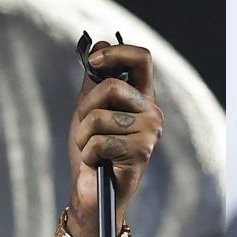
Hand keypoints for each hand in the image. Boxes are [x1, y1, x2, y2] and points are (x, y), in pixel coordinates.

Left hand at [69, 39, 162, 236]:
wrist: (92, 191)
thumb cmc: (92, 151)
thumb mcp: (88, 109)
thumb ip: (95, 79)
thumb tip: (98, 45)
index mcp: (142, 96)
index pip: (142, 58)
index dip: (116, 53)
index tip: (93, 62)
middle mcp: (152, 111)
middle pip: (112, 87)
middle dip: (86, 108)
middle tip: (86, 128)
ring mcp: (150, 132)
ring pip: (99, 117)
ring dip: (84, 136)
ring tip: (92, 151)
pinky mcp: (142, 152)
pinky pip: (99, 141)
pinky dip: (88, 154)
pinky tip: (98, 164)